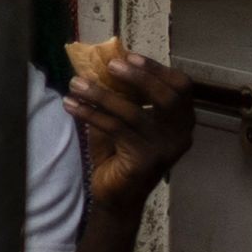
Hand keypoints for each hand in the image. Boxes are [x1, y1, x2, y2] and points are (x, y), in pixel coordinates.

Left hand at [66, 52, 199, 208]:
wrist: (116, 195)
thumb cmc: (120, 152)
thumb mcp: (123, 118)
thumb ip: (122, 94)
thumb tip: (101, 61)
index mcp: (181, 121)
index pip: (180, 87)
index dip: (156, 69)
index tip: (128, 56)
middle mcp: (180, 134)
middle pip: (168, 97)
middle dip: (139, 77)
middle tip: (110, 65)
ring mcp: (165, 149)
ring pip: (134, 112)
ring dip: (101, 95)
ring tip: (75, 84)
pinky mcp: (145, 160)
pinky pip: (115, 129)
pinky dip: (90, 113)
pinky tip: (70, 105)